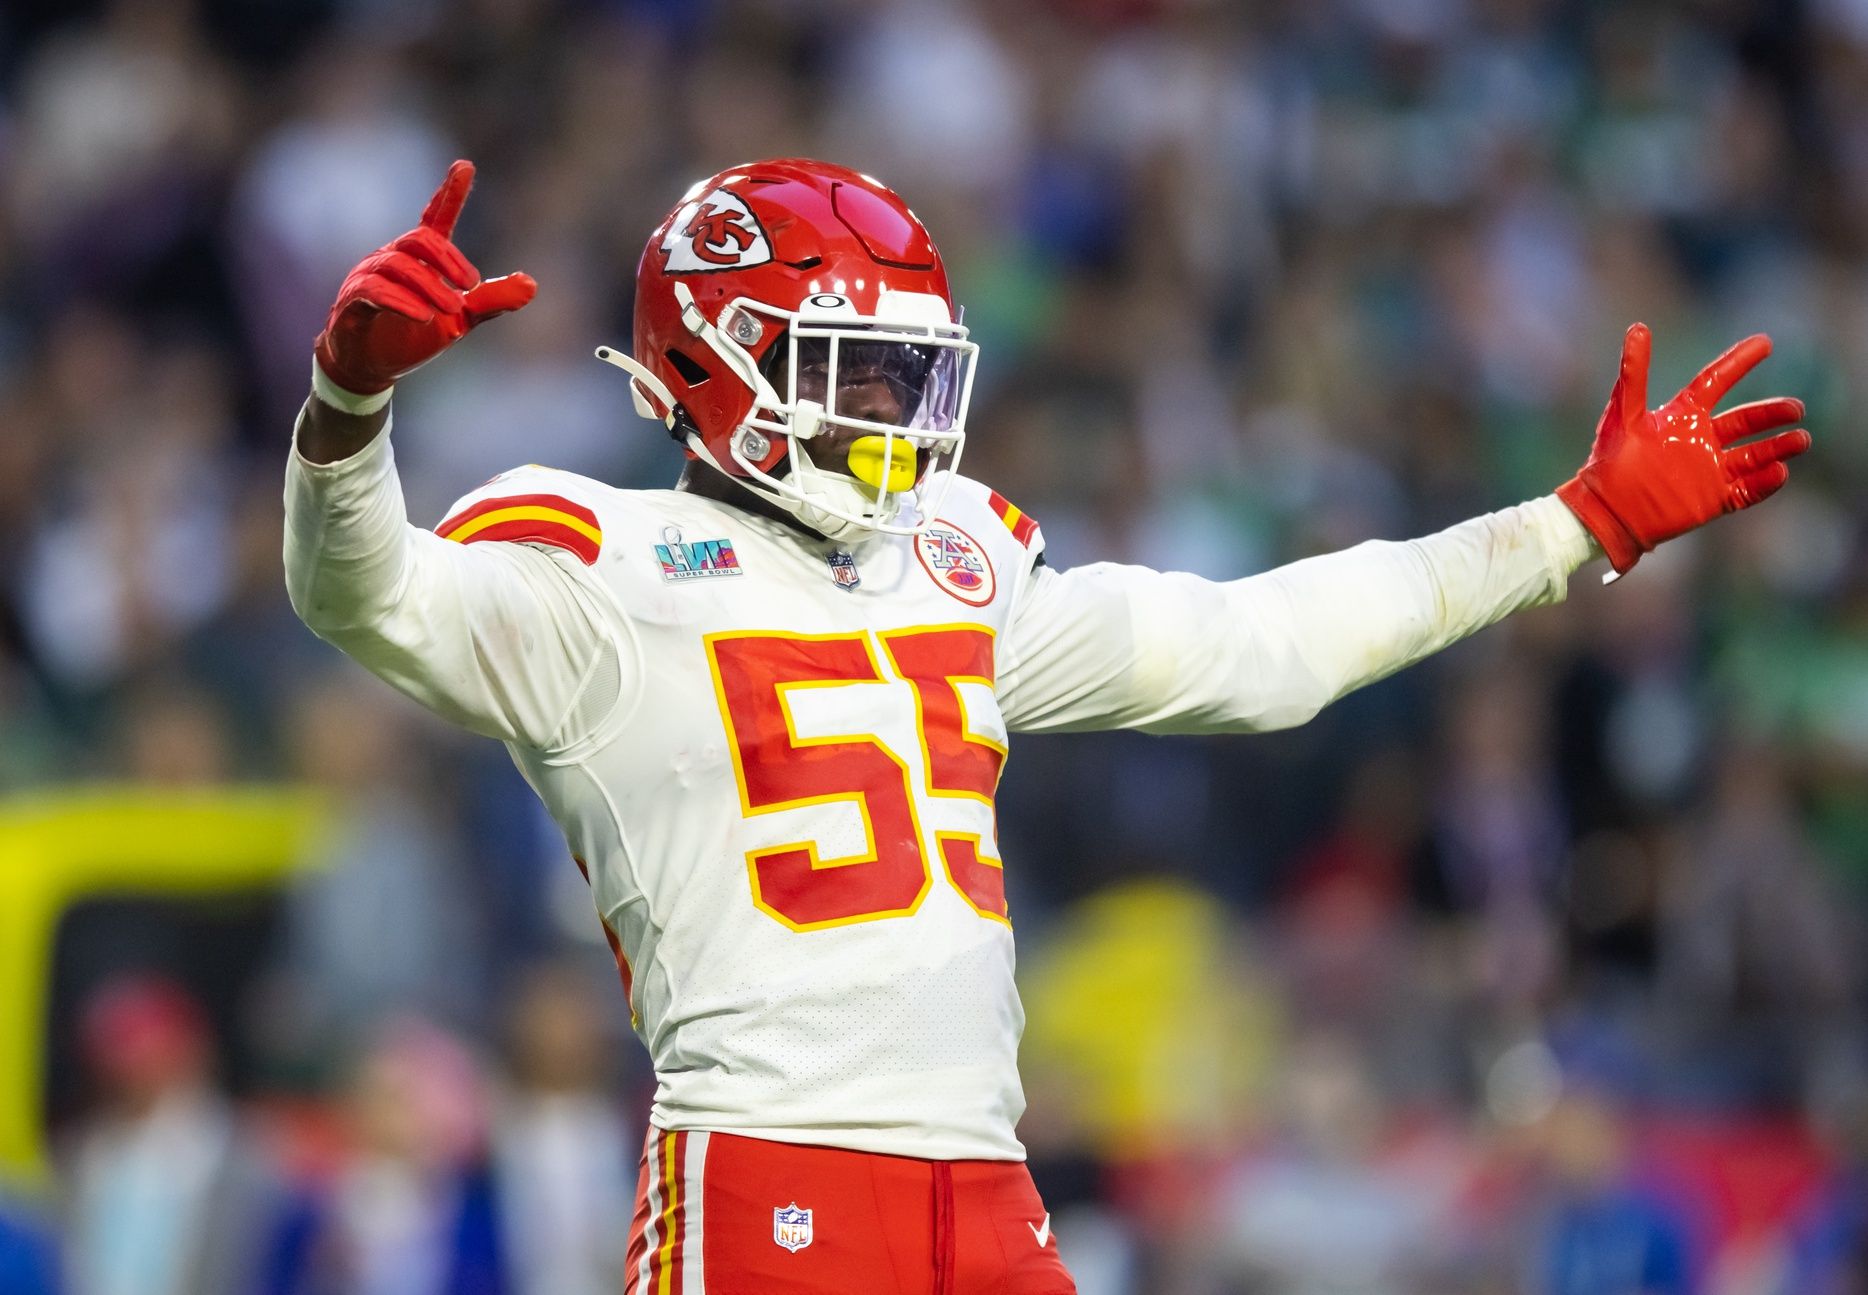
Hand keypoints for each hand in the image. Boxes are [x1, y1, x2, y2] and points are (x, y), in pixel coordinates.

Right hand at [313, 160, 536, 397]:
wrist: (372, 367)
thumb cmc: (413, 336)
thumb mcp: (460, 321)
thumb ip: (491, 301)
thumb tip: (532, 285)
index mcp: (420, 259)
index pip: (435, 219)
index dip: (450, 194)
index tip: (465, 166)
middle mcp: (392, 258)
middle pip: (420, 239)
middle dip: (449, 259)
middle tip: (471, 285)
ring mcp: (368, 276)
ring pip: (398, 265)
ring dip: (429, 286)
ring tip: (453, 308)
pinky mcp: (353, 301)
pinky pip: (374, 291)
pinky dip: (400, 301)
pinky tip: (423, 316)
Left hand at [1557, 323, 1810, 574]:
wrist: (1604, 513)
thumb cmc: (1609, 462)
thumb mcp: (1623, 415)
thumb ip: (1635, 373)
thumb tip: (1637, 328)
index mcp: (1682, 416)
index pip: (1716, 381)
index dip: (1739, 361)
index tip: (1765, 342)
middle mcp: (1700, 440)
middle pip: (1745, 421)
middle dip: (1771, 413)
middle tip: (1796, 408)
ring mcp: (1709, 471)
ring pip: (1754, 455)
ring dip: (1777, 448)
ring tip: (1800, 440)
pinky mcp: (1712, 500)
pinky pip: (1746, 491)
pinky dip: (1764, 483)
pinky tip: (1780, 473)